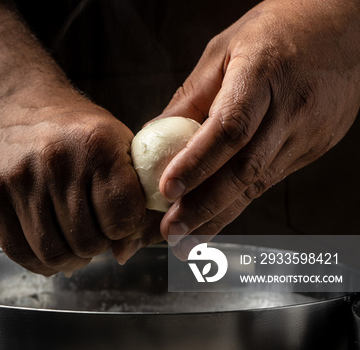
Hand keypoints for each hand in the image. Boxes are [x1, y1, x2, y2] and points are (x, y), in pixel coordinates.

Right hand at [0, 96, 160, 274]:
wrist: (17, 106)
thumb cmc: (74, 133)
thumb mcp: (118, 146)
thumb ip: (134, 198)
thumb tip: (123, 252)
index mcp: (96, 144)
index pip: (122, 219)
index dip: (123, 228)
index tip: (115, 220)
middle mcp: (55, 160)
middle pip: (86, 241)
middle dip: (94, 247)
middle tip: (90, 234)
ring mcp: (17, 178)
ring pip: (52, 253)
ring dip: (67, 258)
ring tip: (70, 245)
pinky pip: (18, 251)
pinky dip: (37, 262)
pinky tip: (45, 250)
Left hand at [155, 0, 359, 257]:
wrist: (340, 27)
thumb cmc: (272, 33)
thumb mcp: (221, 51)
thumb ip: (189, 99)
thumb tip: (152, 141)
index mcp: (263, 75)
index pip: (230, 128)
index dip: (197, 163)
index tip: (166, 190)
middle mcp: (291, 109)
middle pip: (246, 168)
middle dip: (205, 207)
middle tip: (171, 234)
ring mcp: (309, 132)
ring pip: (260, 183)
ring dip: (220, 215)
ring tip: (185, 241)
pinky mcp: (315, 147)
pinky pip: (271, 179)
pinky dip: (239, 202)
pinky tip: (214, 218)